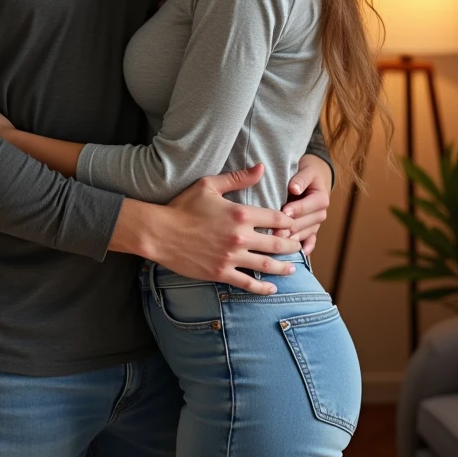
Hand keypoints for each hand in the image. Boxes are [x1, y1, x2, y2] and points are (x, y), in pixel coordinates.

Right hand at [160, 164, 300, 294]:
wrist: (159, 232)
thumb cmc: (183, 206)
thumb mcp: (209, 185)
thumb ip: (238, 178)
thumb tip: (261, 168)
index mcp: (240, 214)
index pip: (276, 219)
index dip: (288, 222)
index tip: (292, 225)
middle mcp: (240, 237)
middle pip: (276, 243)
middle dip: (291, 245)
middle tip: (298, 246)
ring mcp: (231, 257)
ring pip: (266, 265)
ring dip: (283, 268)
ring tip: (292, 269)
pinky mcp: (221, 273)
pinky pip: (247, 283)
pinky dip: (263, 287)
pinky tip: (272, 288)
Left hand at [274, 155, 330, 254]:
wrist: (314, 178)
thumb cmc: (306, 172)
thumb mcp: (306, 171)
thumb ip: (301, 179)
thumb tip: (294, 188)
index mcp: (320, 198)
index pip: (307, 206)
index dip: (295, 209)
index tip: (283, 212)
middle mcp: (321, 213)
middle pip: (304, 223)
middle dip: (290, 227)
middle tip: (275, 232)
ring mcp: (316, 223)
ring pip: (305, 233)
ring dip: (293, 239)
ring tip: (279, 243)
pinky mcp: (312, 230)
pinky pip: (310, 241)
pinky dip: (306, 247)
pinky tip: (300, 254)